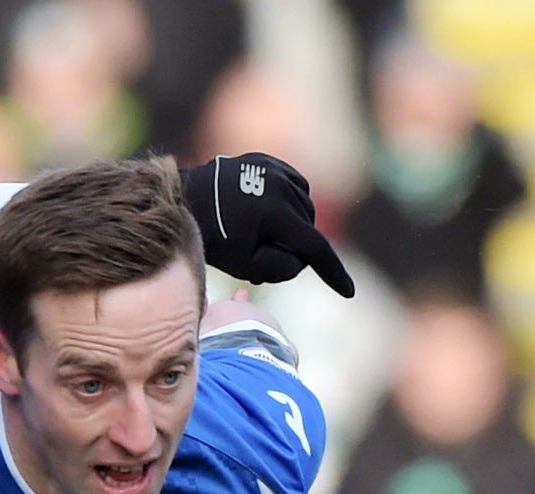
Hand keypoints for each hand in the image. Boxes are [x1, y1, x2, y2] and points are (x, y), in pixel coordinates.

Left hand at [181, 153, 354, 297]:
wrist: (187, 201)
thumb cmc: (214, 239)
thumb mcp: (246, 265)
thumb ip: (282, 267)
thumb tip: (304, 256)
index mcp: (275, 211)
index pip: (314, 247)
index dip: (332, 272)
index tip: (348, 291)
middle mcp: (280, 185)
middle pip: (308, 227)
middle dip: (295, 246)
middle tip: (263, 255)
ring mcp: (275, 169)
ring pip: (304, 207)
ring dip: (293, 224)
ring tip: (262, 235)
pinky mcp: (269, 161)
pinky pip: (295, 187)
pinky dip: (289, 203)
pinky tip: (268, 213)